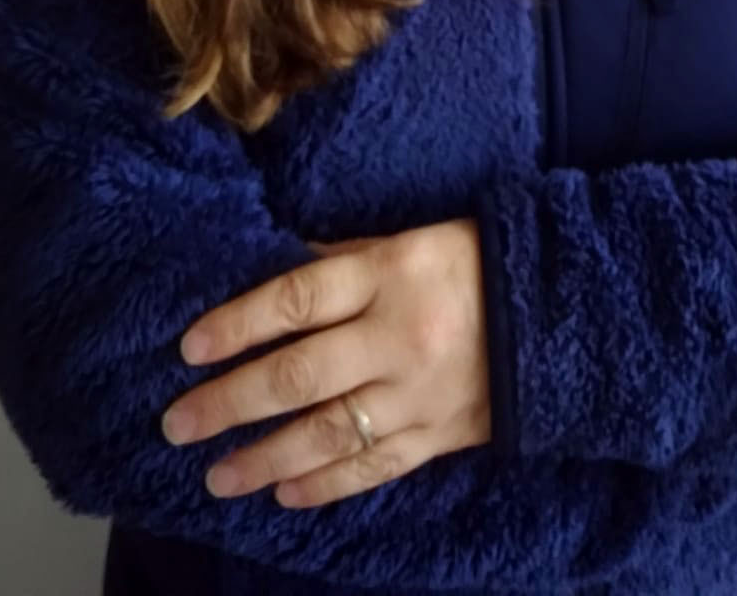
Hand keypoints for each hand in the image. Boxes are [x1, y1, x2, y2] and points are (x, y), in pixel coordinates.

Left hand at [161, 217, 490, 508]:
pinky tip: (286, 495)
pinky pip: (374, 466)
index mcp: (389, 274)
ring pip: (329, 432)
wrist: (558, 308)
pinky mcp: (441, 434)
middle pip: (300, 373)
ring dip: (265, 457)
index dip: (238, 323)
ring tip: (217, 474)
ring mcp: (419, 393)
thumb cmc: (469, 262)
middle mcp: (398, 336)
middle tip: (178, 423)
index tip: (188, 348)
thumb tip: (269, 268)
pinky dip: (327, 484)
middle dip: (230, 402)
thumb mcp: (405, 242)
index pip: (296, 299)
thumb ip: (341, 261)